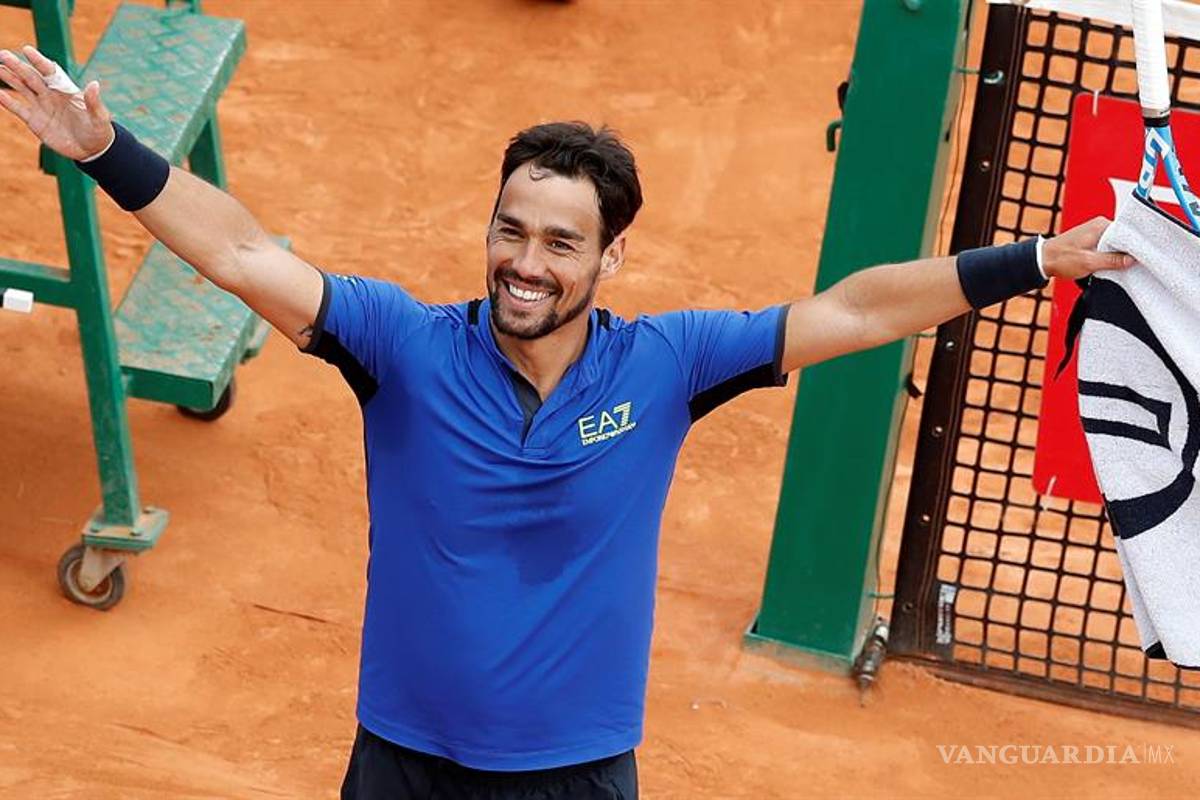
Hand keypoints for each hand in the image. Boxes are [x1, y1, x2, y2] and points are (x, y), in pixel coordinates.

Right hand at [0, 45, 113, 159]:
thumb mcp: (99, 117)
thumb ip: (94, 102)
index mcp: (65, 90)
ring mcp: (41, 107)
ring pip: (22, 88)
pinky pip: (18, 108)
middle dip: (18, 66)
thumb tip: (94, 84)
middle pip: (31, 77)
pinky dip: (7, 101)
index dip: (39, 61)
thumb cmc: (98, 130)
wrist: (92, 150)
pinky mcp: (35, 121)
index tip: (27, 50)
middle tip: (3, 55)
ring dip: (9, 78)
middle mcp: (51, 95)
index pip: (50, 72)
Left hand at [1042, 216, 1134, 279]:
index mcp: (1101, 226)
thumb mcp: (1089, 263)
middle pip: (1122, 238)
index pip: (1127, 233)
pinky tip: (1111, 265)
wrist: (1041, 260)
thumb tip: (1131, 260)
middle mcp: (1099, 225)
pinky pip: (1106, 246)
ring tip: (1122, 266)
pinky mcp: (1090, 240)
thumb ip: (1111, 260)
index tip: (1142, 256)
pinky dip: (1109, 255)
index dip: (1135, 245)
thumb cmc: (1060, 259)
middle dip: (1127, 251)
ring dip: (1117, 255)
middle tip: (1133, 264)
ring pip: (1114, 244)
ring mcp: (1094, 232)